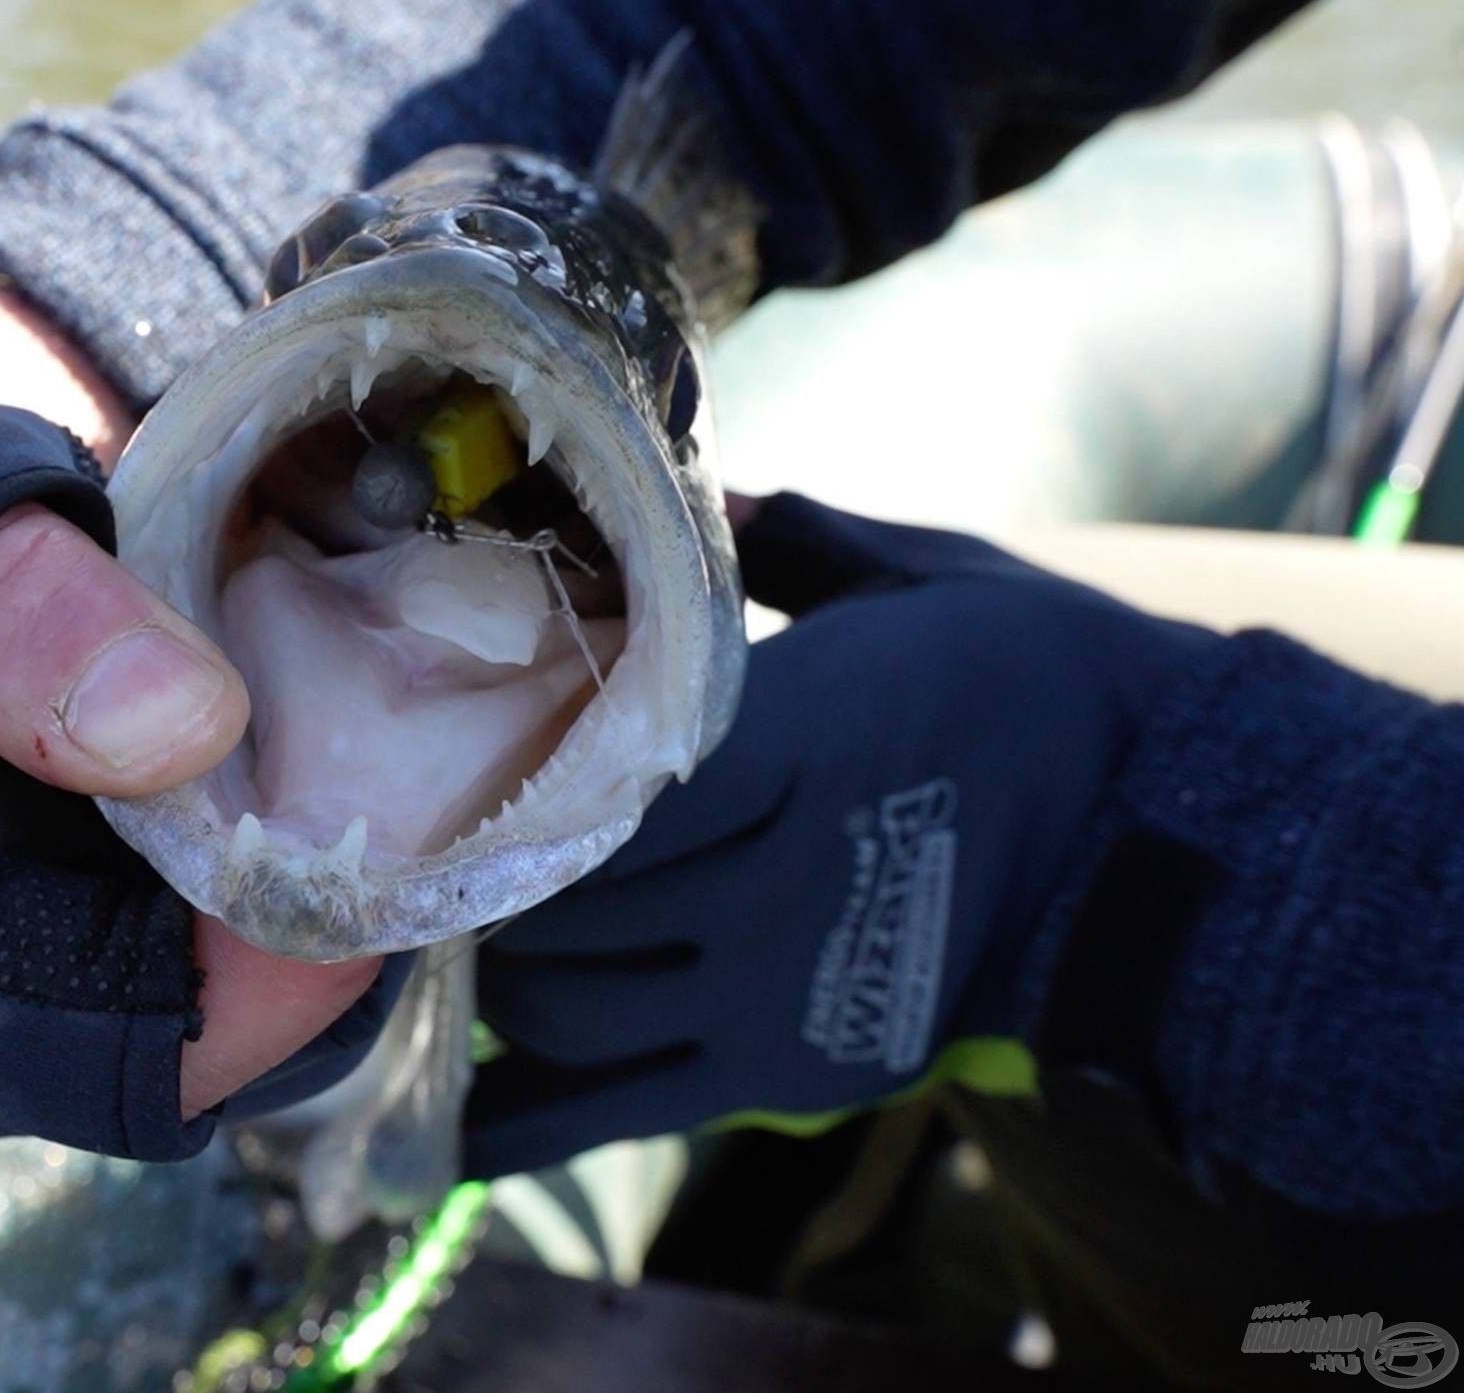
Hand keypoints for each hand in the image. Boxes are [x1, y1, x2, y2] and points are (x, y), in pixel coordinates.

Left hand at [465, 493, 1220, 1173]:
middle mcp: (775, 883)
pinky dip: (525, 1120)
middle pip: (560, 903)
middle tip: (466, 842)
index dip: (515, 779)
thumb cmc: (1031, 684)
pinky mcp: (785, 1076)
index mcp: (799, 744)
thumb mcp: (919, 579)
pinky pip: (612, 1113)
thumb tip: (699, 500)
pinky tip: (466, 1112)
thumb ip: (791, 542)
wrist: (1155, 839)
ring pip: (566, 1008)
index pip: (596, 784)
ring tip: (498, 930)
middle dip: (496, 876)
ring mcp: (775, 995)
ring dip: (513, 974)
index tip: (468, 753)